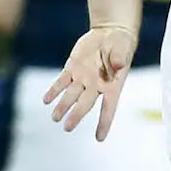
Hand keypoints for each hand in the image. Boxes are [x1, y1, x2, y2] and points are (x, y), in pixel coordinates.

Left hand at [43, 25, 137, 139]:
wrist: (109, 32)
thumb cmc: (121, 43)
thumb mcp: (123, 47)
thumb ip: (120, 57)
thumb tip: (118, 65)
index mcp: (112, 84)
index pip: (109, 107)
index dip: (104, 122)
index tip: (99, 138)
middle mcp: (96, 85)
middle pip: (85, 103)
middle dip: (76, 115)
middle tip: (67, 127)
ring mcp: (82, 78)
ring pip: (71, 95)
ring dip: (62, 106)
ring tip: (54, 118)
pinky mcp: (72, 68)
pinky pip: (61, 82)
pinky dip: (54, 91)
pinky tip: (46, 100)